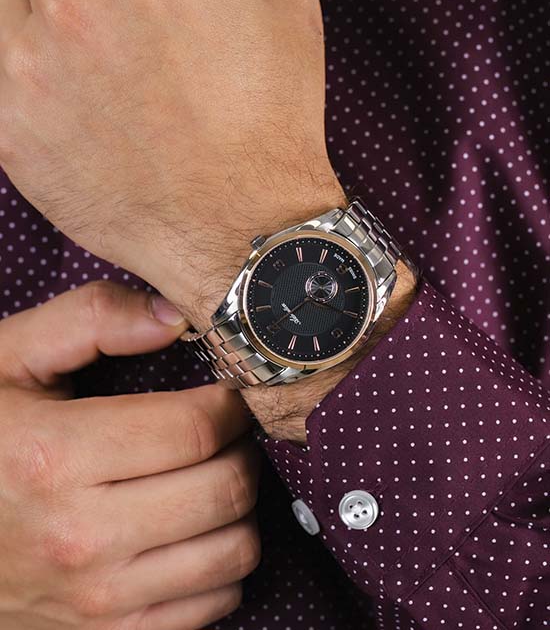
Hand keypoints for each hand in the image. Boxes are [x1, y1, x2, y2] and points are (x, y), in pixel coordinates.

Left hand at [0, 0, 345, 331]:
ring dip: (45, 18)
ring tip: (96, 65)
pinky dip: (28, 76)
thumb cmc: (272, 123)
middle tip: (124, 27)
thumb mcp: (285, 3)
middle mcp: (75, 6)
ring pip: (8, 1)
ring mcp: (32, 71)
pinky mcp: (12, 132)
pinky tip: (77, 105)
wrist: (245, 229)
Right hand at [0, 282, 259, 628]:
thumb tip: (175, 318)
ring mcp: (97, 599)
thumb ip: (91, 319)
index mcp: (54, 456)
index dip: (229, 404)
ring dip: (239, 505)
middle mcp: (80, 537)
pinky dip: (223, 561)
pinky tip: (193, 528)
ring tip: (210, 475)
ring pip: (233, 550)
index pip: (195, 429)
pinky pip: (215, 602)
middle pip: (224, 489)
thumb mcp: (11, 359)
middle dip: (241, 448)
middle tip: (223, 431)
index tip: (226, 394)